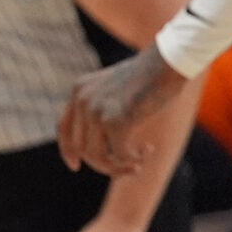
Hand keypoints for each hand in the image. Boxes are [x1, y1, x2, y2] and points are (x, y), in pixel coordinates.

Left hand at [59, 48, 188, 176]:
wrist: (168, 62)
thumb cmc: (150, 76)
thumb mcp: (117, 91)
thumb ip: (104, 111)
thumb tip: (102, 148)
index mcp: (80, 89)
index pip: (63, 128)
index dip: (67, 150)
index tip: (75, 166)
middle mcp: (83, 100)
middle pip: (81, 148)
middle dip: (104, 164)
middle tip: (129, 167)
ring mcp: (96, 110)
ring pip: (97, 157)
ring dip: (118, 168)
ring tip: (138, 165)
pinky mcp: (115, 120)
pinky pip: (120, 155)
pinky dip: (134, 160)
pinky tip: (148, 151)